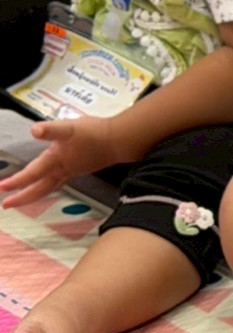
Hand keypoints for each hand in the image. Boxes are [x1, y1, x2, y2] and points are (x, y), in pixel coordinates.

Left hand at [0, 114, 125, 209]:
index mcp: (56, 159)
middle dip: (23, 198)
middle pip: (40, 189)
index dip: (17, 181)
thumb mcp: (70, 127)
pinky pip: (59, 183)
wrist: (120, 140)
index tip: (1, 188)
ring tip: (22, 200)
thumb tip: (34, 130)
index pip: (33, 173)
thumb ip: (51, 129)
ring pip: (49, 188)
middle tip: (7, 205)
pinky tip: (48, 183)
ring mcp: (72, 172)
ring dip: (34, 195)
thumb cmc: (95, 132)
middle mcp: (63, 170)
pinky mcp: (80, 169)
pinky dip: (49, 187)